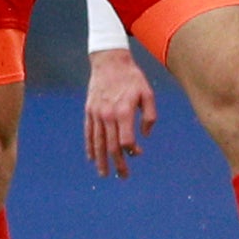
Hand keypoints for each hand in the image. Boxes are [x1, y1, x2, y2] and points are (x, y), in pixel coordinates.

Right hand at [83, 48, 157, 178]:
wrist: (109, 62)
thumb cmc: (132, 77)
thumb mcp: (147, 93)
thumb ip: (149, 115)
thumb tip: (145, 135)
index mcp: (123, 111)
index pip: (126, 140)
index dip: (132, 150)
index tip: (138, 152)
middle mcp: (107, 115)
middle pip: (111, 146)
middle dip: (117, 164)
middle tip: (123, 176)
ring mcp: (96, 114)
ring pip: (98, 143)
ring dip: (101, 161)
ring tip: (104, 174)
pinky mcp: (89, 112)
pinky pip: (88, 133)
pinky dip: (90, 147)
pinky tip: (92, 158)